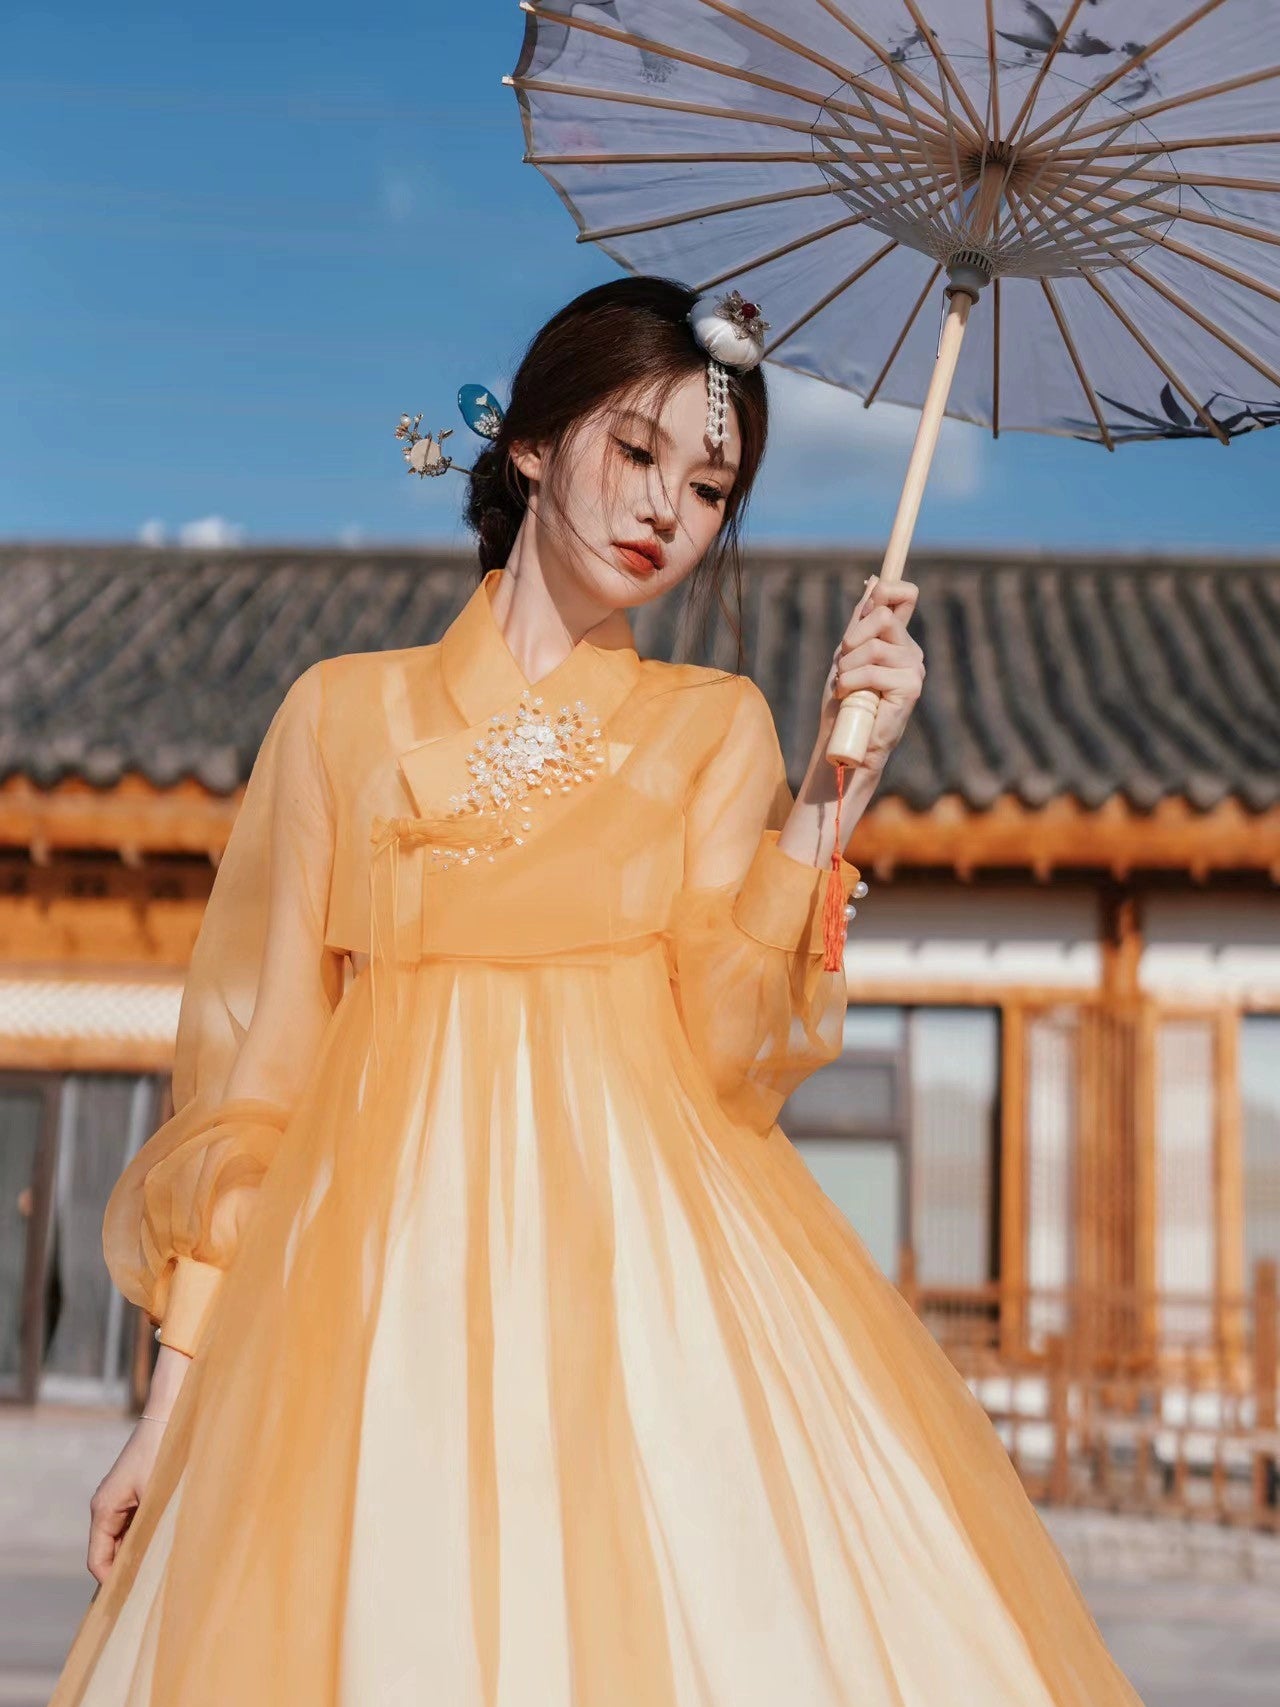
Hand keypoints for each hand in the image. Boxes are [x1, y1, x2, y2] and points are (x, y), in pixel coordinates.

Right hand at [86, 1342, 189, 1584]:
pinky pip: (134, 1526)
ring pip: (122, 1540)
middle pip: (109, 1553)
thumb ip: (151, 1532)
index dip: (112, 1584)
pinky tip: (164, 1546)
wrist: (171, 1413)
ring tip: (159, 1574)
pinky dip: (144, 1538)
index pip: (98, 1560)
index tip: (132, 1601)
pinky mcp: (134, 1493)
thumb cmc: (165, 1453)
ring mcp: (119, 1499)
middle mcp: (106, 1506)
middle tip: (149, 1594)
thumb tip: (153, 1567)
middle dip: (126, 1572)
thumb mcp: (159, 1497)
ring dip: (138, 1555)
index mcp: (104, 1509)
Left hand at [815, 576, 924, 780]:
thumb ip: (862, 620)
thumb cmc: (844, 700)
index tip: (867, 606)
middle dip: (853, 638)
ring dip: (847, 666)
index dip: (887, 590)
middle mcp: (910, 650)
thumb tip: (874, 581)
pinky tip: (847, 695)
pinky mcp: (911, 686)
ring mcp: (914, 668)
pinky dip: (850, 682)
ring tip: (844, 686)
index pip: (905, 594)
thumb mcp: (848, 653)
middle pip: (883, 614)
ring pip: (873, 645)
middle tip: (844, 663)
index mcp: (898, 639)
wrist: (845, 740)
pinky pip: (872, 670)